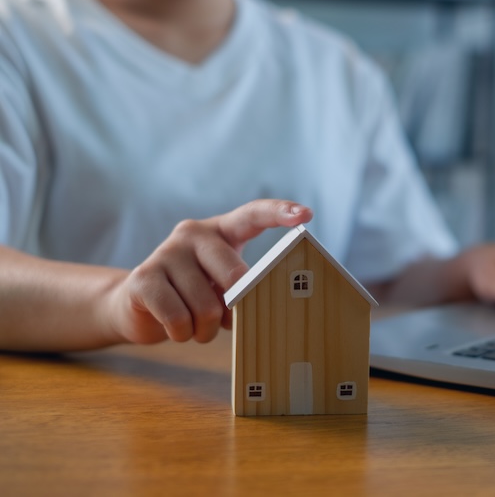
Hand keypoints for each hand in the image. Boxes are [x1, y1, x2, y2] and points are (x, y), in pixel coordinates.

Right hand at [106, 199, 312, 344]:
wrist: (137, 304)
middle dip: (234, 308)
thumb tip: (263, 304)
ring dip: (204, 329)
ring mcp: (166, 252)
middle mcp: (193, 233)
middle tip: (223, 320)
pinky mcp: (143, 277)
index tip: (306, 215)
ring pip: (205, 306)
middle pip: (234, 275)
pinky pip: (177, 317)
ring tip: (195, 326)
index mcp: (220, 231)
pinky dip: (182, 333)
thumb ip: (242, 288)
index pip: (252, 214)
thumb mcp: (222, 288)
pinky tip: (175, 328)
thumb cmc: (193, 296)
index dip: (280, 213)